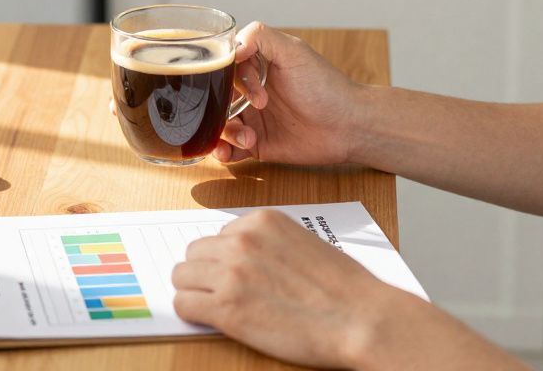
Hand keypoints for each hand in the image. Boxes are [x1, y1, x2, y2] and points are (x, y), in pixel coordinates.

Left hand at [171, 210, 407, 367]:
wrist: (361, 318)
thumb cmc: (343, 288)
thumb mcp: (303, 243)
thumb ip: (268, 245)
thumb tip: (242, 260)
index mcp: (261, 221)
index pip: (218, 235)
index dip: (224, 259)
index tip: (234, 275)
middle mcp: (241, 241)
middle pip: (194, 253)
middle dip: (204, 273)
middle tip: (221, 293)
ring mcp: (230, 274)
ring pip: (181, 277)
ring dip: (195, 292)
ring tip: (216, 307)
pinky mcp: (226, 309)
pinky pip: (183, 305)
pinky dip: (193, 313)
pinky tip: (212, 320)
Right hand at [215, 22, 364, 164]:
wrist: (348, 126)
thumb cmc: (325, 86)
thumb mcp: (293, 51)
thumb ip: (260, 37)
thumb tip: (232, 45)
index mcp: (256, 66)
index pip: (224, 67)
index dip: (230, 78)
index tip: (254, 91)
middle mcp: (250, 91)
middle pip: (215, 96)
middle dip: (219, 107)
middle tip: (247, 112)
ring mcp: (252, 118)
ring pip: (217, 123)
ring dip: (224, 131)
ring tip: (247, 136)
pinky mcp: (256, 144)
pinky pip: (228, 148)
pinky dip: (222, 151)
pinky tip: (230, 152)